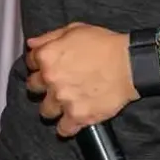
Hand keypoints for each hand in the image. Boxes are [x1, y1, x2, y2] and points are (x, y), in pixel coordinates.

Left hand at [25, 23, 135, 137]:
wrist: (129, 65)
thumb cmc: (105, 45)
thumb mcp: (75, 30)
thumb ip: (49, 37)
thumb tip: (32, 43)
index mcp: (47, 56)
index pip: (29, 62)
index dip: (38, 64)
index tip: (45, 67)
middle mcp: (50, 79)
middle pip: (33, 88)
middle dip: (42, 86)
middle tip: (54, 84)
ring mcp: (62, 99)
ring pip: (45, 111)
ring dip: (53, 107)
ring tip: (64, 103)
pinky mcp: (77, 116)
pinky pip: (63, 129)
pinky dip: (66, 127)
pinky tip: (71, 120)